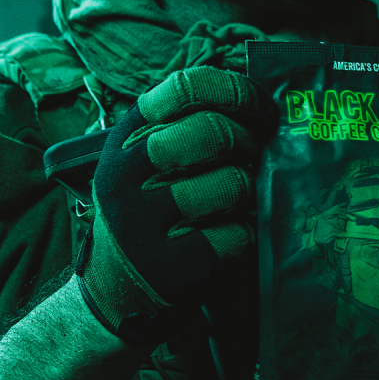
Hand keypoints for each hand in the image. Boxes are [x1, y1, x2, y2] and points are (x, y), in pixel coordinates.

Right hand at [75, 66, 267, 342]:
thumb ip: (187, 125)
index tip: (259, 110)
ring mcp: (143, 226)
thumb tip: (262, 103)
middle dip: (248, 143)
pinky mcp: (171, 269)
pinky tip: (231, 236)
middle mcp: (125, 178)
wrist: (116, 290)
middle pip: (212, 132)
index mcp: (126, 138)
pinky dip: (246, 235)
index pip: (186, 89)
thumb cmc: (149, 211)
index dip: (236, 93)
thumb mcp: (145, 160)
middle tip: (253, 159)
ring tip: (239, 202)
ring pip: (231, 184)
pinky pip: (236, 236)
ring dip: (248, 193)